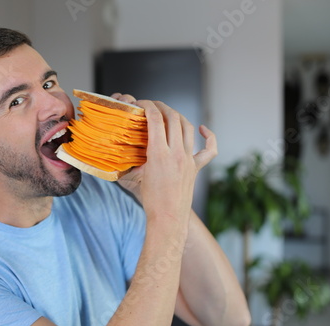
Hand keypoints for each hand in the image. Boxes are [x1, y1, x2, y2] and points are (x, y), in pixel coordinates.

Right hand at [112, 94, 216, 223]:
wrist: (168, 218)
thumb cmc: (150, 200)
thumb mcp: (136, 175)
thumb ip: (131, 158)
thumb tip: (120, 148)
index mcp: (159, 154)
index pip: (156, 119)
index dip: (148, 106)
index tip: (141, 103)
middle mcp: (176, 153)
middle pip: (173, 118)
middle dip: (161, 107)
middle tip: (152, 105)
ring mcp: (188, 159)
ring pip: (187, 127)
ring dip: (178, 116)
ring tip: (168, 113)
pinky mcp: (196, 167)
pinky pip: (209, 149)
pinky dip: (208, 135)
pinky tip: (202, 128)